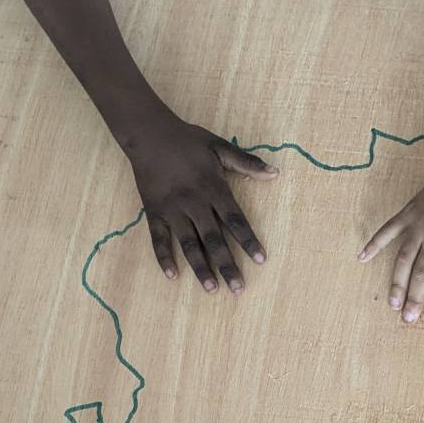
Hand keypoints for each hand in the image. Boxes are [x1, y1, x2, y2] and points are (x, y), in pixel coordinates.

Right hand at [122, 112, 277, 292]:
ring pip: (189, 244)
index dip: (248, 240)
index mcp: (213, 189)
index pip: (235, 220)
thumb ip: (246, 163)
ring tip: (212, 288)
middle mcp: (194, 203)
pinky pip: (159, 239)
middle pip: (214, 239)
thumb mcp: (219, 147)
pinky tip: (173, 276)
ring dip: (201, 267)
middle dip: (227, 264)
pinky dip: (164, 257)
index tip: (260, 259)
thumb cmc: (187, 140)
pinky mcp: (154, 212)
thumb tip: (274, 173)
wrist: (148, 134)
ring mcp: (172, 210)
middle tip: (238, 288)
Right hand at [359, 157, 423, 323]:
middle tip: (409, 319)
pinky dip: (374, 243)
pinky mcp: (408, 213)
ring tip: (393, 304)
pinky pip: (387, 230)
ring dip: (396, 282)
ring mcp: (419, 223)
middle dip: (415, 296)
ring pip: (403, 257)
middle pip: (422, 269)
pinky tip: (362, 258)